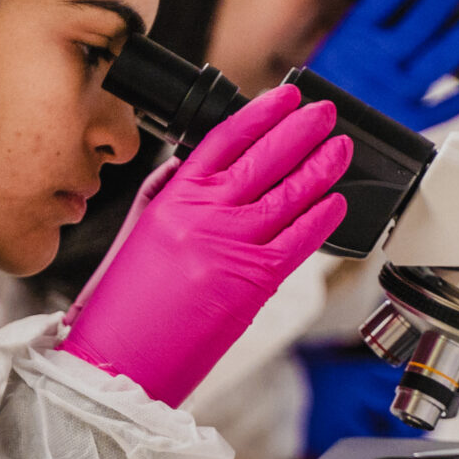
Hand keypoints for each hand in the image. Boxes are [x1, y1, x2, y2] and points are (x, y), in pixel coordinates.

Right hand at [62, 85, 351, 407]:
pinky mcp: (252, 281)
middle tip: (324, 112)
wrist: (117, 361)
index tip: (284, 98)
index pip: (224, 138)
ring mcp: (230, 245)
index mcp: (173, 198)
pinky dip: (321, 217)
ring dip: (321, 166)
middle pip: (265, 156)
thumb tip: (194, 165)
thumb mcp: (137, 233)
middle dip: (300, 129)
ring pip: (289, 193)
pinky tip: (337, 201)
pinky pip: (298, 241)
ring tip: (340, 147)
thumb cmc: (121, 305)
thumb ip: (167, 193)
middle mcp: (203, 214)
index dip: (260, 112)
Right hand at [305, 0, 458, 132]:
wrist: (308, 135)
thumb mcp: (334, 39)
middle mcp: (372, 64)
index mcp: (348, 38)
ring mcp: (392, 94)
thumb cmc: (328, 79)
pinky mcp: (407, 123)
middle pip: (419, 23)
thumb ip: (370, 8)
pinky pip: (443, 110)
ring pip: (439, 60)